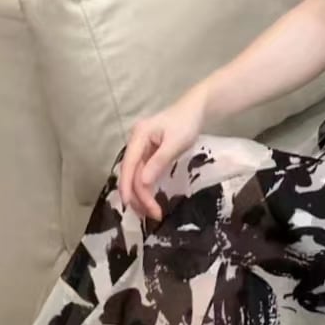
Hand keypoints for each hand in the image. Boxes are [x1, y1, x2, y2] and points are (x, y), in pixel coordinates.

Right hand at [119, 90, 205, 221]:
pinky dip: (145, 188)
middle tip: (151, 215)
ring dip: (141, 195)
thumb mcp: (175, 143)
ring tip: (151, 213)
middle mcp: (135, 143)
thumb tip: (143, 183)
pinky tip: (149, 201)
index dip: (129, 188)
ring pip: (135, 176)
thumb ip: (158, 162)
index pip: (128, 166)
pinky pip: (142, 174)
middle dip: (137, 196)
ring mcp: (140, 148)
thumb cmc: (186, 123)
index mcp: (138, 136)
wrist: (195, 109)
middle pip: (130, 174)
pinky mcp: (147, 154)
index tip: (133, 206)